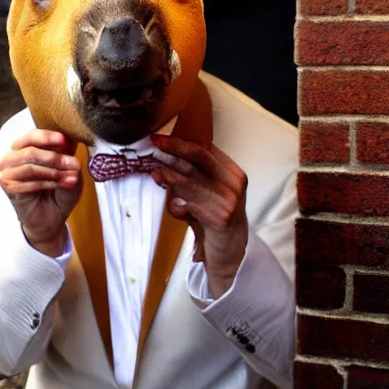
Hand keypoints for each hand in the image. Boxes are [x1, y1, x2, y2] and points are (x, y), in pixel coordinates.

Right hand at [0, 130, 81, 256]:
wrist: (52, 217)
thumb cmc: (60, 191)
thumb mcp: (71, 173)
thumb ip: (71, 162)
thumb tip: (73, 157)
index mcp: (27, 146)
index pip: (32, 135)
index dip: (48, 136)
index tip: (65, 140)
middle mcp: (14, 156)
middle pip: (30, 150)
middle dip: (55, 158)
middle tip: (74, 164)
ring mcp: (7, 171)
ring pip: (29, 166)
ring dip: (52, 172)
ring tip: (69, 178)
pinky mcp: (7, 186)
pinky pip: (26, 182)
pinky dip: (45, 183)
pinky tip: (57, 186)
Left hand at [150, 135, 248, 298]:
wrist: (231, 251)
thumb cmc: (215, 219)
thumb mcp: (209, 194)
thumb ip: (193, 178)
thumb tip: (162, 162)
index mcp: (232, 173)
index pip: (206, 149)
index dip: (182, 142)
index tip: (161, 138)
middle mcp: (233, 183)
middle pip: (199, 158)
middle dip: (174, 149)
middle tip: (155, 145)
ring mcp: (228, 200)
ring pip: (192, 180)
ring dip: (170, 177)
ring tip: (155, 174)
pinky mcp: (220, 217)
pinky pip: (190, 204)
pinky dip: (176, 204)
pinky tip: (174, 207)